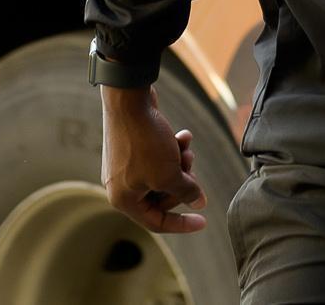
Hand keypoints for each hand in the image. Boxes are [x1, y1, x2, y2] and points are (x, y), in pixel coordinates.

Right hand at [100, 84, 206, 233]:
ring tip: (188, 149)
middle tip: (192, 169)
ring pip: (162, 176)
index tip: (203, 221)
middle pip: (161, 198)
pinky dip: (172, 150)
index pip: (156, 222)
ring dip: (180, 164)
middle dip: (182, 184)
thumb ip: (186, 192)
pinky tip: (183, 136)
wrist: (129, 100)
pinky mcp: (131, 148)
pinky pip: (157, 159)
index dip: (182, 224)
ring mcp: (125, 166)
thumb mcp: (169, 174)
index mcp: (124, 199)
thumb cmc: (144, 141)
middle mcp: (121, 185)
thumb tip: (199, 203)